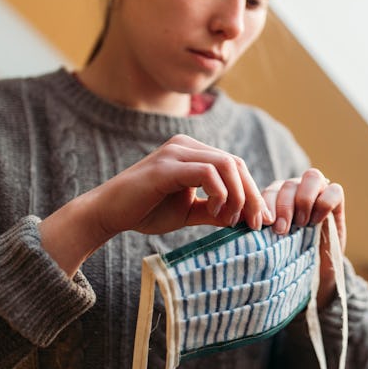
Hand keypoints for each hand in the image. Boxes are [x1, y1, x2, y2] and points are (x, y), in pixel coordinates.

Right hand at [92, 134, 271, 235]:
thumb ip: (215, 210)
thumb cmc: (146, 211)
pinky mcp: (167, 166)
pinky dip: (220, 193)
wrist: (108, 213)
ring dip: (237, 195)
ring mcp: (175, 152)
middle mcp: (185, 145)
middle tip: (255, 223)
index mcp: (192, 152)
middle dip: (251, 195)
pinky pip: (207, 172)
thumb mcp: (189, 212)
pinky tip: (216, 212)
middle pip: (235, 163)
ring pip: (226, 165)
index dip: (252, 192)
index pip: (234, 165)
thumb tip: (244, 218)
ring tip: (231, 220)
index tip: (259, 220)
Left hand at [261, 168, 345, 308]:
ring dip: (304, 200)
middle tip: (282, 230)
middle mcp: (296, 189)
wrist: (315, 272)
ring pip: (312, 177)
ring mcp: (318, 191)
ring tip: (302, 224)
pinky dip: (324, 203)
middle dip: (284, 207)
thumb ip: (258, 228)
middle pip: (289, 184)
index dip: (267, 205)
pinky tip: (317, 221)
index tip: (265, 226)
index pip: (270, 190)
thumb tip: (236, 223)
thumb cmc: (288, 256)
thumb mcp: (269, 242)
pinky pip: (334, 190)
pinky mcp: (337, 199)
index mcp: (276, 196)